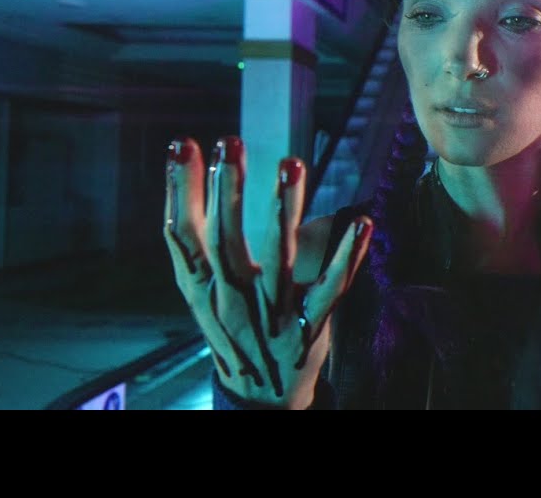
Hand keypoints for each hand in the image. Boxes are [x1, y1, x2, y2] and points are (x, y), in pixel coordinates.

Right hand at [163, 136, 372, 408]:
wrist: (260, 396)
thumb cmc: (231, 326)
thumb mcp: (202, 290)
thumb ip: (197, 241)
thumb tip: (198, 169)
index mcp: (201, 288)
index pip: (182, 234)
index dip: (179, 190)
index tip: (182, 144)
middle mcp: (231, 301)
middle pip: (225, 241)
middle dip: (227, 190)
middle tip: (231, 143)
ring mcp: (272, 316)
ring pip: (278, 259)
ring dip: (285, 210)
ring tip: (290, 164)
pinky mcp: (311, 328)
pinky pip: (331, 289)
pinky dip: (346, 256)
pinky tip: (360, 221)